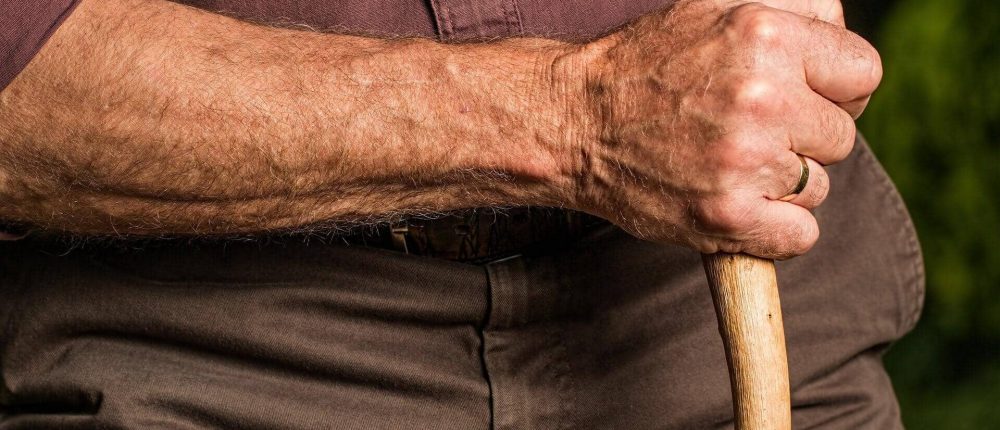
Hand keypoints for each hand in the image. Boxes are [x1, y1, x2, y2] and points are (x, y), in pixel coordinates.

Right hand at [562, 0, 881, 258]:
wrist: (573, 121)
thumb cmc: (644, 66)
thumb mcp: (713, 9)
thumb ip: (792, 11)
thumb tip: (845, 41)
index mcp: (765, 35)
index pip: (863, 73)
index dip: (839, 90)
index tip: (808, 101)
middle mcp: (761, 96)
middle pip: (841, 136)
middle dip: (803, 138)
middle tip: (751, 133)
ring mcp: (744, 160)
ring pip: (818, 187)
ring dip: (783, 183)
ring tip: (729, 165)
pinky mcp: (726, 216)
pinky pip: (800, 236)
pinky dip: (775, 229)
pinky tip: (739, 204)